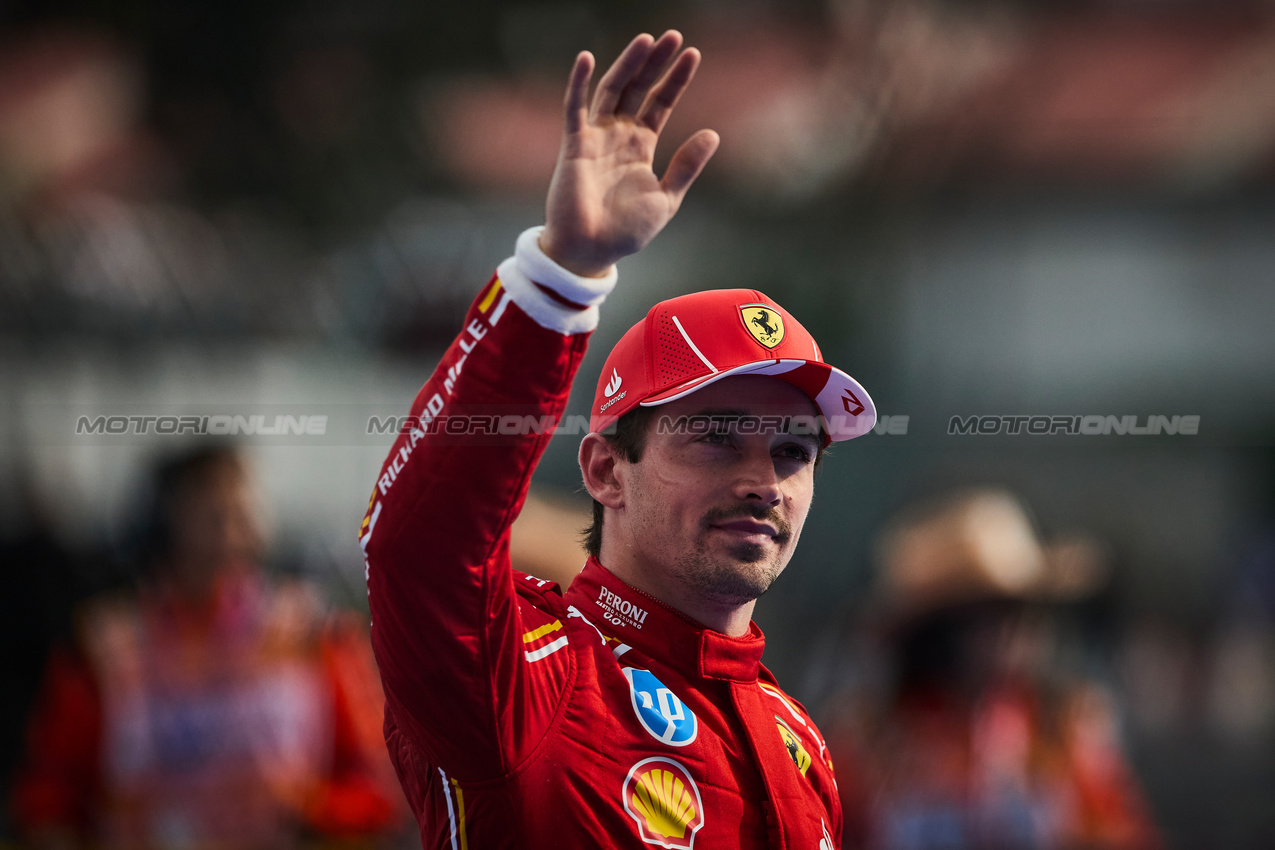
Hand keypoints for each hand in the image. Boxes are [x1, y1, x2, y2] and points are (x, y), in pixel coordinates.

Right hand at [540, 31, 719, 277]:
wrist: (592, 252)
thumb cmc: (626, 231)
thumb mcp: (666, 198)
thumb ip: (686, 166)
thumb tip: (713, 133)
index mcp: (641, 147)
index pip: (660, 104)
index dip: (675, 80)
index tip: (692, 54)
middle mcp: (618, 136)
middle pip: (638, 89)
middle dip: (655, 63)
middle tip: (673, 35)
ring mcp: (595, 138)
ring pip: (612, 90)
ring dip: (628, 64)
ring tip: (647, 39)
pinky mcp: (574, 145)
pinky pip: (575, 108)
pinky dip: (579, 83)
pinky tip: (588, 59)